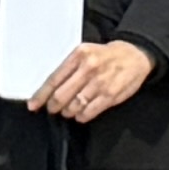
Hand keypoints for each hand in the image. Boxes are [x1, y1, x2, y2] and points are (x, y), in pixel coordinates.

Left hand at [29, 36, 150, 123]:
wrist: (135, 55)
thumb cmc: (106, 56)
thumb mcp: (85, 53)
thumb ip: (69, 69)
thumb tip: (49, 89)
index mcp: (79, 55)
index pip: (54, 79)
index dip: (41, 95)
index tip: (33, 105)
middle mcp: (89, 68)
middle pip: (62, 95)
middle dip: (54, 106)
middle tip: (53, 109)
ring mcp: (100, 82)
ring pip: (74, 106)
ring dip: (68, 112)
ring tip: (69, 110)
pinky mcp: (111, 95)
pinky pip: (89, 112)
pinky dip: (81, 116)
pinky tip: (81, 113)